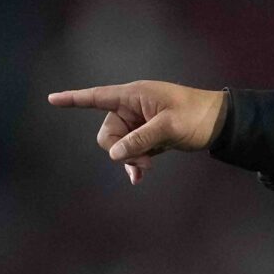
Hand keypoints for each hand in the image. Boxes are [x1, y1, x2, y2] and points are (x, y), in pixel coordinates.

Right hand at [45, 80, 226, 184]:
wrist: (221, 123)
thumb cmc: (197, 116)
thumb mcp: (168, 128)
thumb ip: (140, 140)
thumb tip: (114, 155)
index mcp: (134, 96)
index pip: (97, 97)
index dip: (74, 99)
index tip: (51, 99)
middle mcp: (132, 108)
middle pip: (108, 133)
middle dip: (120, 149)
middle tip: (143, 160)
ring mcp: (140, 123)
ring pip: (120, 145)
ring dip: (130, 158)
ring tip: (148, 166)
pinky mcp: (149, 136)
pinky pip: (132, 150)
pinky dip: (135, 162)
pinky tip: (139, 177)